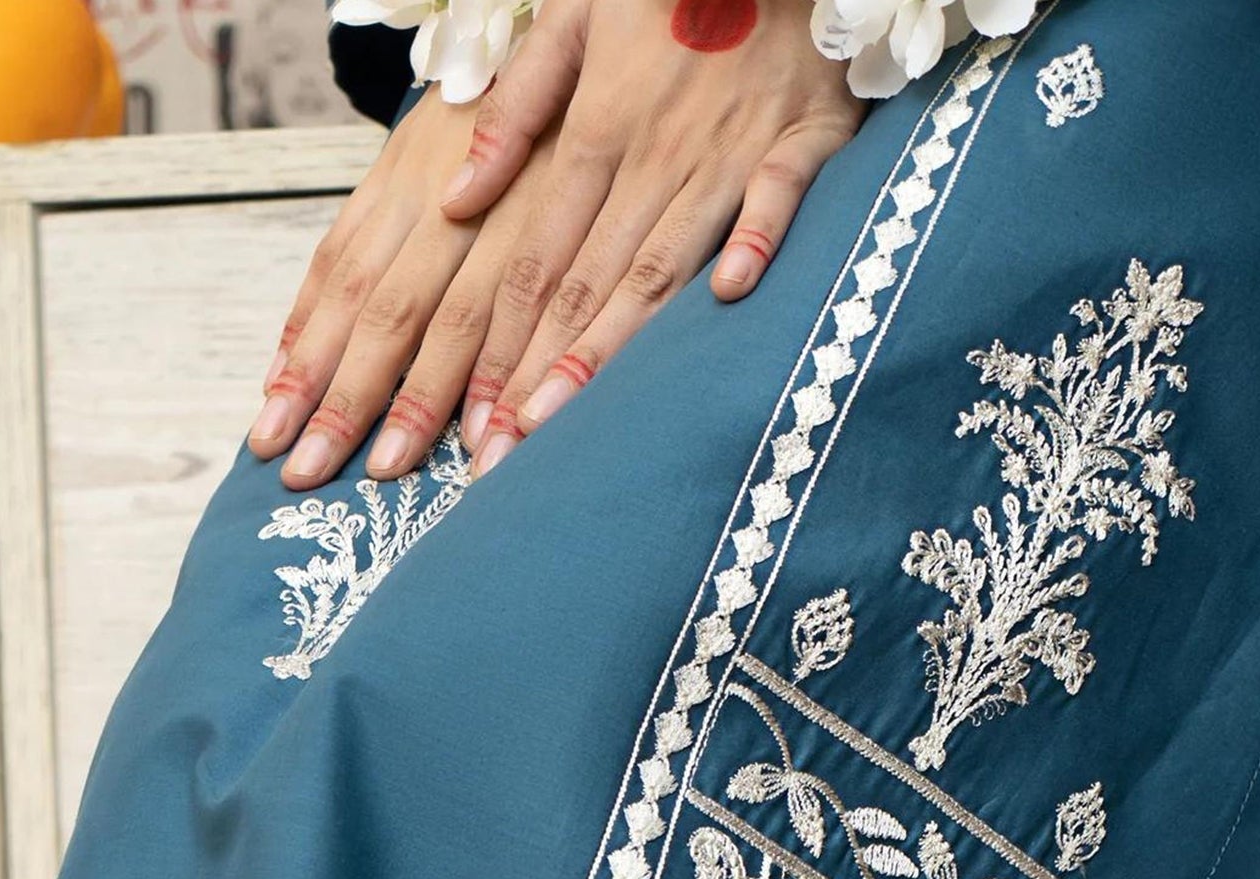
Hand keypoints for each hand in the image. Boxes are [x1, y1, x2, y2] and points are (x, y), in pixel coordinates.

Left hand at [248, 0, 859, 489]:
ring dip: (613, 344)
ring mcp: (729, 149)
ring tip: (566, 419)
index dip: (501, 338)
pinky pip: (778, 195)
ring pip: (661, 260)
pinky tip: (728, 295)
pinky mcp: (802, 141)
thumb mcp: (573, 16)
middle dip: (539, 371)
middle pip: (587, 277)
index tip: (472, 415)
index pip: (536, 253)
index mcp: (597, 126)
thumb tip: (457, 197)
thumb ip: (514, 108)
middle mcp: (656, 150)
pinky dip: (758, 239)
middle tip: (501, 454)